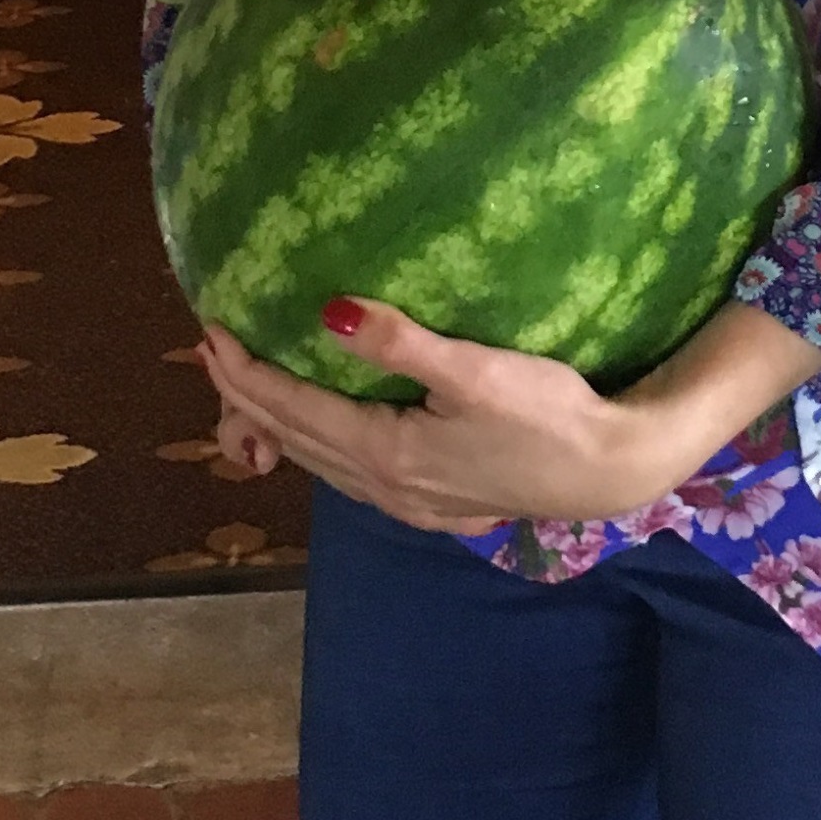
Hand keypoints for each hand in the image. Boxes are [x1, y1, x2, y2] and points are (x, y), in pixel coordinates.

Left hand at [200, 299, 682, 537]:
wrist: (609, 471)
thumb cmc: (550, 412)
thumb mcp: (477, 369)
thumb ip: (401, 343)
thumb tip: (328, 313)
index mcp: (386, 451)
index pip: (293, 409)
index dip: (246, 373)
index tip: (211, 331)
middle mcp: (386, 486)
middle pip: (296, 440)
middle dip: (247, 396)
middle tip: (212, 350)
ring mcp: (408, 504)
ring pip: (320, 464)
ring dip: (278, 425)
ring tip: (247, 390)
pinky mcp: (433, 507)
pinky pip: (350, 477)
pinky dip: (317, 449)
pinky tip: (320, 435)